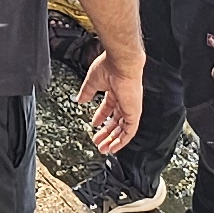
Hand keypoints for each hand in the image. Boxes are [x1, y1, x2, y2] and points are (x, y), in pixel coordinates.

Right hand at [77, 41, 143, 155]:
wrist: (121, 63)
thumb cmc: (109, 66)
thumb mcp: (92, 81)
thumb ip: (86, 92)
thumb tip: (79, 99)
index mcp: (115, 91)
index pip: (109, 108)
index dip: (101, 118)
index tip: (94, 125)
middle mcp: (124, 100)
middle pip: (116, 121)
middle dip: (106, 133)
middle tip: (98, 141)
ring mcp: (130, 107)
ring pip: (123, 129)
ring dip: (113, 140)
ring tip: (103, 148)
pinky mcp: (134, 113)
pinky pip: (130, 131)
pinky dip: (122, 141)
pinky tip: (114, 147)